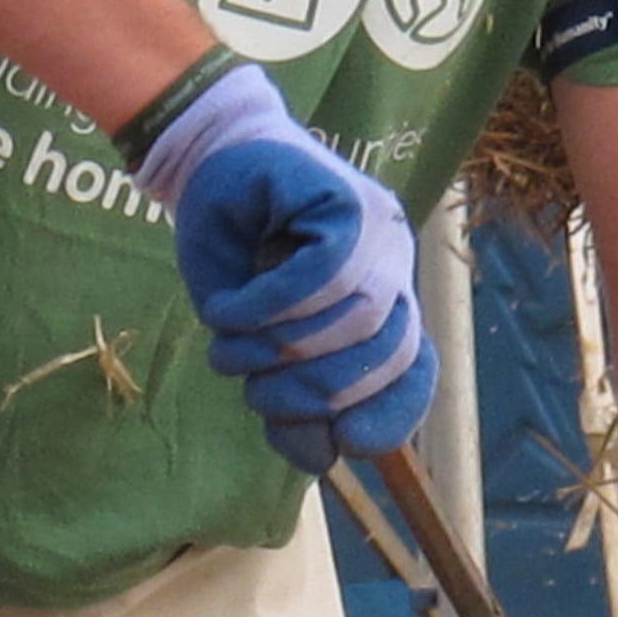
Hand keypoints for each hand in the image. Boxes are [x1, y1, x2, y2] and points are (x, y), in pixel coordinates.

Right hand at [137, 66, 432, 472]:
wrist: (204, 155)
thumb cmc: (230, 241)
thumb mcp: (254, 332)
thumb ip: (289, 387)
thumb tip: (318, 461)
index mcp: (383, 296)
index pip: (413, 369)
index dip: (388, 414)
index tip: (345, 446)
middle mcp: (394, 264)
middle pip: (386, 352)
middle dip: (316, 391)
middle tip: (252, 394)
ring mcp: (379, 229)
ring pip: (357, 317)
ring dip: (282, 348)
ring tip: (228, 348)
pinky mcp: (348, 200)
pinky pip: (325, 274)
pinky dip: (273, 304)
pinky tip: (231, 310)